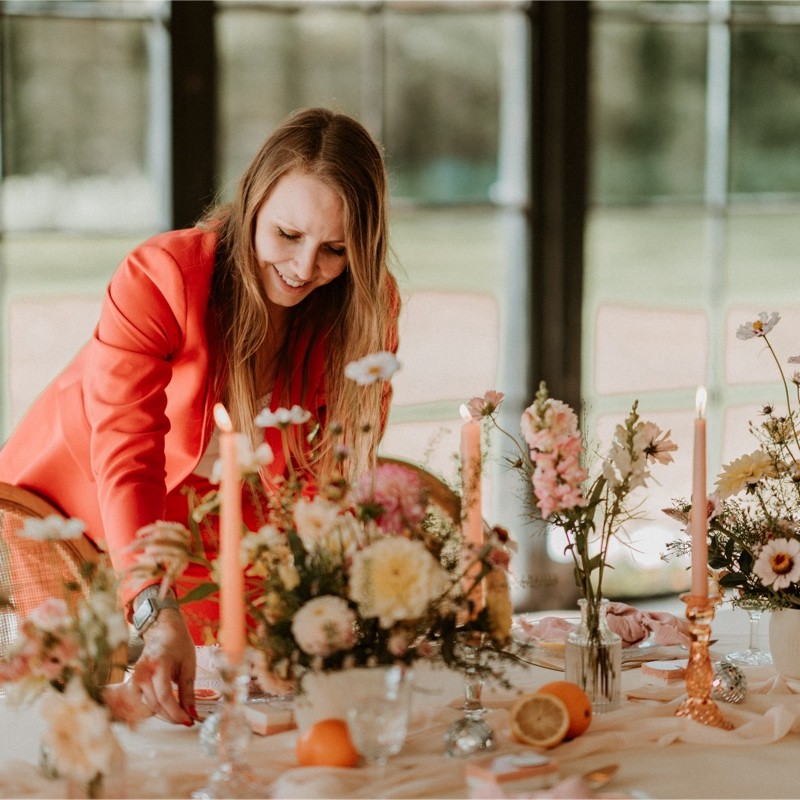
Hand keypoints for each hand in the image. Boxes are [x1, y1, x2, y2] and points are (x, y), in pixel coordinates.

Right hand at [132, 607, 195, 725]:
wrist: (161, 628)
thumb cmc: (178, 642)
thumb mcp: (188, 663)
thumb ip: (188, 689)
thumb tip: (191, 712)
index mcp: (158, 664)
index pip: (164, 696)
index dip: (176, 712)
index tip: (189, 720)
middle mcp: (143, 672)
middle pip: (155, 704)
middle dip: (172, 716)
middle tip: (187, 719)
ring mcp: (135, 677)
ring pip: (146, 706)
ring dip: (163, 714)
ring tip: (178, 713)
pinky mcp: (132, 681)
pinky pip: (139, 702)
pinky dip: (150, 709)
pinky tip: (163, 709)